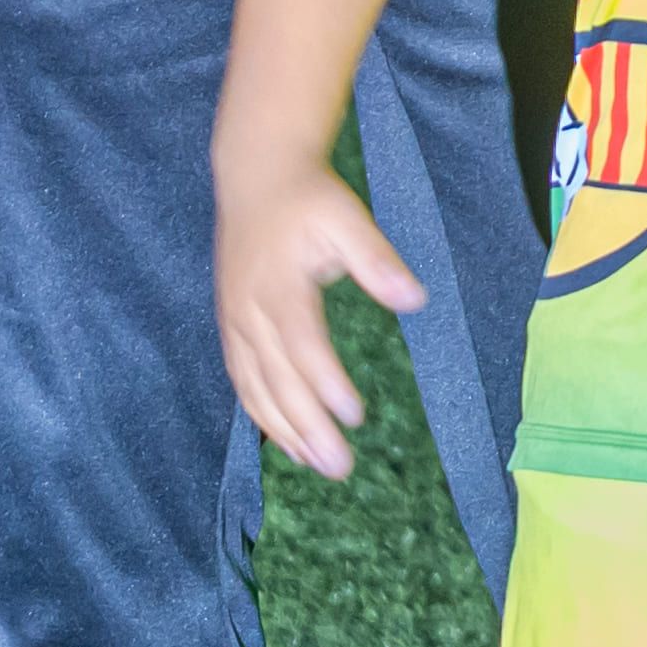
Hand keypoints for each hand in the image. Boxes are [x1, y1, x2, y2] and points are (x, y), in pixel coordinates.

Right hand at [218, 162, 424, 482]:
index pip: (303, 345)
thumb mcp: (347, 217)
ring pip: (256, 388)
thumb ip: (377, 259)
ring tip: (316, 465)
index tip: (354, 415)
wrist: (255, 180)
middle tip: (341, 466)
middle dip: (307, 426)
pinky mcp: (232, 328)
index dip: (325, 383)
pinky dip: (261, 413)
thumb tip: (415, 298)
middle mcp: (250, 313)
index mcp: (279, 287)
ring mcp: (235, 323)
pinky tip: (283, 439)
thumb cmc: (308, 200)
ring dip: (283, 430)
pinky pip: (243, 380)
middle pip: (278, 380)